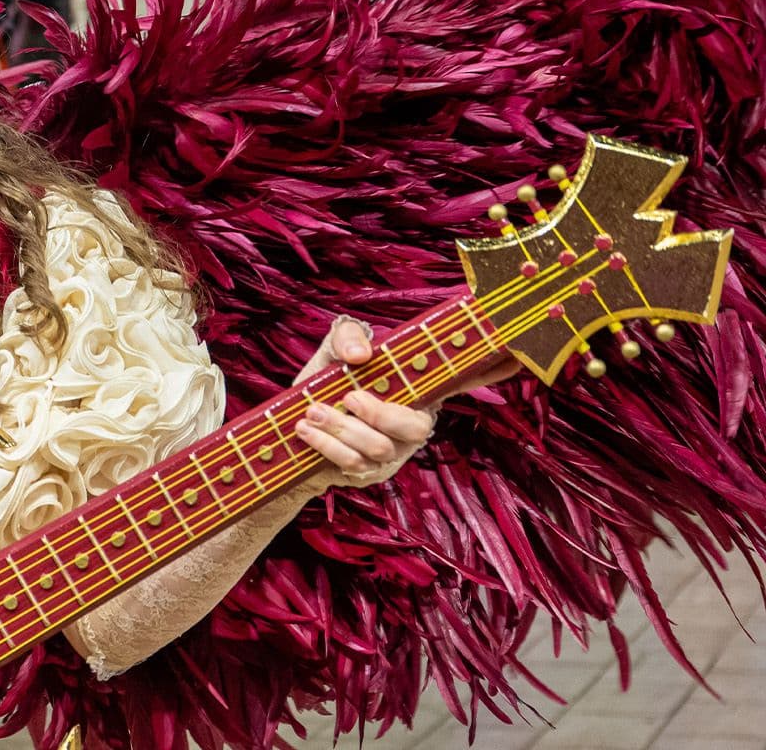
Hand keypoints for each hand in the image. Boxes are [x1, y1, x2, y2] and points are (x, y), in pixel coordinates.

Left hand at [293, 315, 520, 490]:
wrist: (291, 432)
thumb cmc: (323, 386)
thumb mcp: (332, 354)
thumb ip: (347, 338)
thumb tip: (363, 356)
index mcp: (416, 388)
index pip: (463, 378)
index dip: (493, 370)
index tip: (520, 354)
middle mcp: (413, 422)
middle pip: (416, 427)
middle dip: (380, 413)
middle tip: (349, 397)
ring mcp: (395, 452)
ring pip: (381, 448)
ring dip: (341, 429)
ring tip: (313, 411)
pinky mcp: (371, 474)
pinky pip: (355, 465)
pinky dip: (327, 445)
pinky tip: (306, 430)